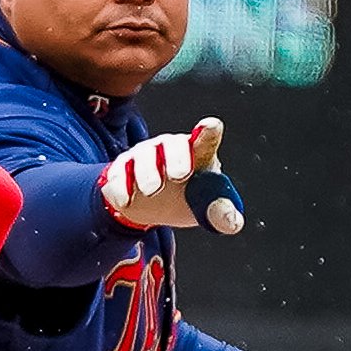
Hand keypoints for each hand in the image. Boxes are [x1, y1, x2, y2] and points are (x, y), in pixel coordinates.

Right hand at [99, 117, 244, 232]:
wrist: (150, 208)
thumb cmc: (186, 198)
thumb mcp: (205, 209)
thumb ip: (220, 213)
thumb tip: (232, 223)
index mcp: (197, 153)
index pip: (206, 137)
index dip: (208, 131)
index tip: (210, 126)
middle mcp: (170, 148)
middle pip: (173, 144)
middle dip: (177, 157)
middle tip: (179, 175)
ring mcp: (144, 156)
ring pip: (143, 155)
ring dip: (147, 171)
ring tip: (152, 190)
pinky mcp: (121, 169)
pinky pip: (118, 174)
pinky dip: (122, 187)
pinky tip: (127, 201)